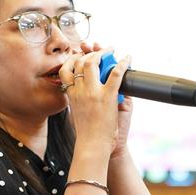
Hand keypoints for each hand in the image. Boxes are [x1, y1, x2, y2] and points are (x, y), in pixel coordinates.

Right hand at [78, 42, 132, 159]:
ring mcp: (94, 92)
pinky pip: (116, 74)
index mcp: (72, 95)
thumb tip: (85, 90)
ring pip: (94, 63)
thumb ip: (79, 100)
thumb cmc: (87, 134)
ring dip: (103, 53)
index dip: (74, 58)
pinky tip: (128, 58)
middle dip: (89, 51)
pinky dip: (123, 64)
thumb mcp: (77, 114)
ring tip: (110, 49)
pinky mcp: (108, 97)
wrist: (93, 146)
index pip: (68, 69)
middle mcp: (80, 90)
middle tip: (97, 48)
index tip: (79, 53)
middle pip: (81, 62)